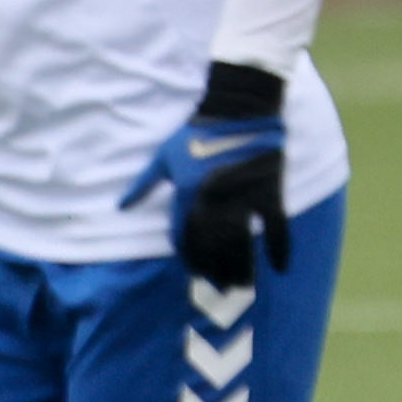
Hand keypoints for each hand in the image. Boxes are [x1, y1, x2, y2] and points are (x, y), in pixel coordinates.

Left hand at [121, 62, 292, 286]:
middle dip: (215, 271)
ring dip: (242, 268)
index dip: (189, 257)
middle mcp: (216, 201)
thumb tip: (120, 207)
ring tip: (240, 288)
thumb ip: (143, 185)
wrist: (238, 110)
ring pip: (242, 243)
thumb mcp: (163, 159)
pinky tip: (280, 268)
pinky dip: (281, 247)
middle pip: (214, 247)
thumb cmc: (194, 133)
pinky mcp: (270, 192)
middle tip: (218, 290)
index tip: (193, 273)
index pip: (185, 237)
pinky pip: (278, 226)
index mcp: (188, 195)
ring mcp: (245, 198)